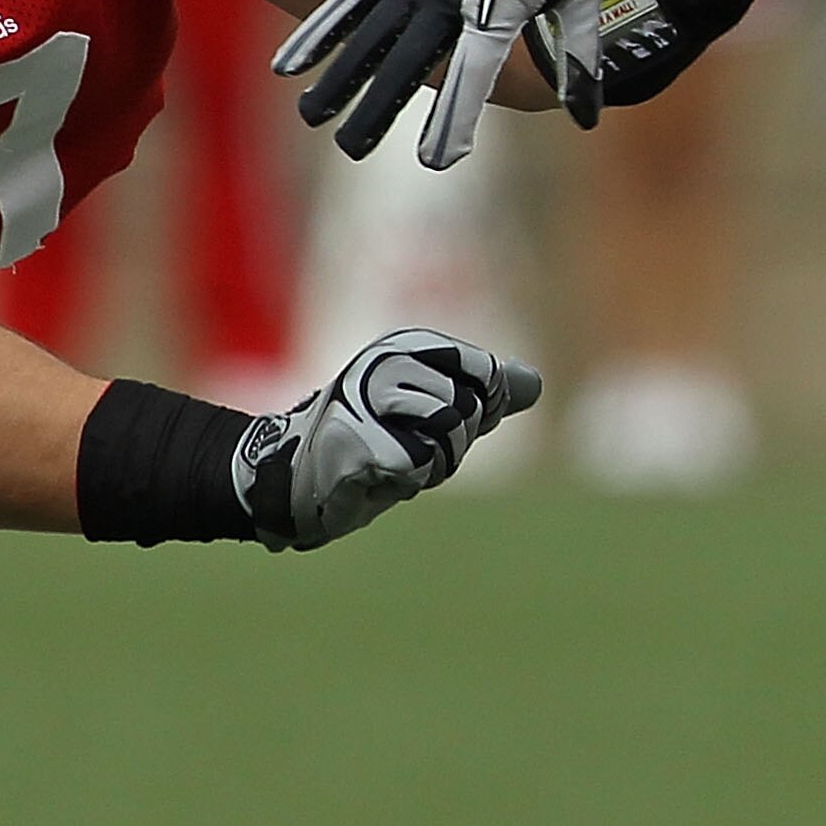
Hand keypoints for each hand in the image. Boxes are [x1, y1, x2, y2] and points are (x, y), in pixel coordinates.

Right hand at [232, 328, 541, 552]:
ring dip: (426, 464)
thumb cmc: (367, 444)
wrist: (291, 479)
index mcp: (408, 345)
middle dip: (449, 443)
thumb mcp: (429, 409)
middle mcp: (390, 357)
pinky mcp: (361, 435)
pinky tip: (370, 474)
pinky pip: (420, 465)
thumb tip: (534, 383)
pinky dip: (402, 480)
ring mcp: (372, 395)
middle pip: (471, 411)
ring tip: (387, 459)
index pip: (486, 375)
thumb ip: (481, 394)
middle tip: (401, 444)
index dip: (476, 409)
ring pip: (450, 437)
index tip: (429, 420)